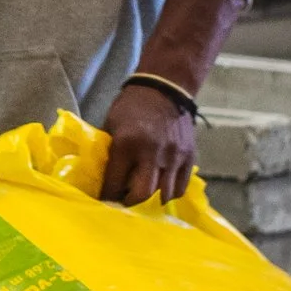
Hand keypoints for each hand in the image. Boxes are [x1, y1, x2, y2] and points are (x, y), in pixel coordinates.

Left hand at [102, 80, 198, 205]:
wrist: (164, 88)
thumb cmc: (131, 106)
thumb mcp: (111, 125)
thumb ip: (109, 151)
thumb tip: (102, 176)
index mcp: (127, 144)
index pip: (114, 182)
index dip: (107, 196)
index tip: (104, 201)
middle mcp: (152, 153)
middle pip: (143, 194)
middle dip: (130, 202)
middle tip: (124, 201)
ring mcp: (174, 156)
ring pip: (165, 194)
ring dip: (152, 199)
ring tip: (143, 196)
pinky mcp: (189, 156)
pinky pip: (181, 186)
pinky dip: (170, 192)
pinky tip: (161, 189)